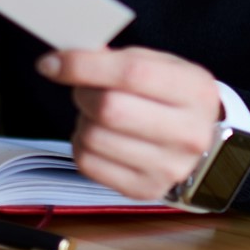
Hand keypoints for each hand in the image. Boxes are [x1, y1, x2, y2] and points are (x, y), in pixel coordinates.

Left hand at [36, 46, 220, 200]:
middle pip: (109, 108)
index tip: (52, 62)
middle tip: (84, 88)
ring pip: (93, 137)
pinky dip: (81, 145)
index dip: (83, 65)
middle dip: (82, 93)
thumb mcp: (158, 65)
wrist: (197, 139)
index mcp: (195, 92)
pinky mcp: (146, 190)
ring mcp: (169, 168)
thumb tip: (64, 59)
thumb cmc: (170, 96)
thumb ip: (117, 58)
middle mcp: (189, 134)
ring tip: (98, 115)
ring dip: (82, 120)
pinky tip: (99, 137)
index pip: (132, 73)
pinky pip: (87, 163)